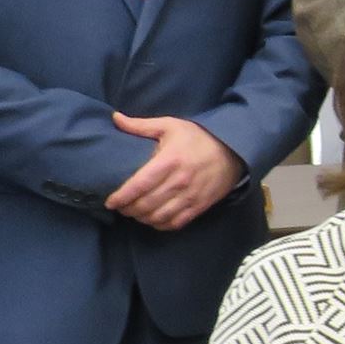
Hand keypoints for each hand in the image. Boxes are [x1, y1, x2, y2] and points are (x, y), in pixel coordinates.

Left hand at [105, 114, 243, 231]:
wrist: (234, 150)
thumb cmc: (198, 137)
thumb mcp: (171, 125)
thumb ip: (141, 125)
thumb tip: (115, 118)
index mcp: (169, 161)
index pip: (139, 185)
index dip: (121, 197)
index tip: (110, 202)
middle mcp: (179, 181)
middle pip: (145, 204)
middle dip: (128, 209)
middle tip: (121, 206)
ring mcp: (190, 196)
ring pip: (158, 217)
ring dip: (142, 218)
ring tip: (135, 213)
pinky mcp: (199, 206)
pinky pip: (175, 223)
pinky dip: (160, 225)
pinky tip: (153, 219)